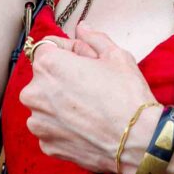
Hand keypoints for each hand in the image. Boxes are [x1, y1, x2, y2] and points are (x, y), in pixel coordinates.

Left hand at [16, 21, 158, 173]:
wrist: (138, 141)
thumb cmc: (127, 97)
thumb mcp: (116, 56)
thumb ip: (93, 38)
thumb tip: (82, 28)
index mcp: (48, 65)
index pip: (46, 48)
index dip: (66, 52)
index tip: (82, 61)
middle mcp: (35, 93)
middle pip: (43, 79)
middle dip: (61, 80)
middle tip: (90, 88)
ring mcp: (38, 122)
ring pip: (45, 106)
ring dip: (60, 105)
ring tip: (89, 110)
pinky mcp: (46, 145)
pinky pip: (51, 129)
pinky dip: (64, 128)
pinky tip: (85, 127)